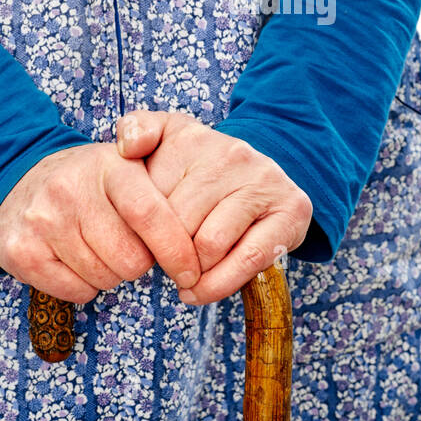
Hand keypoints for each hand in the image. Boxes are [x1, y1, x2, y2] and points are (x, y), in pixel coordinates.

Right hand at [0, 143, 200, 302]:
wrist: (20, 183)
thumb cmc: (92, 183)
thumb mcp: (128, 163)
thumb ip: (168, 184)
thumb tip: (200, 234)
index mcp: (109, 165)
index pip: (150, 214)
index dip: (177, 250)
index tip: (191, 272)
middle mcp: (70, 188)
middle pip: (130, 259)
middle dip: (140, 263)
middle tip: (127, 245)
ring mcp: (42, 220)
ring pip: (104, 278)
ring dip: (111, 274)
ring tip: (97, 247)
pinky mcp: (20, 251)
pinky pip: (76, 292)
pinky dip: (84, 286)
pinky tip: (74, 260)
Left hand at [115, 111, 312, 304]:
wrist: (260, 178)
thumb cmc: (199, 173)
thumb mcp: (164, 142)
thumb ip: (136, 131)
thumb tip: (128, 147)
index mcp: (192, 138)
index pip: (149, 198)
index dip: (142, 231)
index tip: (143, 240)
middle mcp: (231, 153)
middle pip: (178, 225)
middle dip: (166, 254)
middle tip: (165, 264)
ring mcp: (264, 180)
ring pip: (210, 246)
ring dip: (193, 273)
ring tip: (185, 276)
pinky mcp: (291, 209)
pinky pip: (248, 259)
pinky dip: (220, 284)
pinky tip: (201, 290)